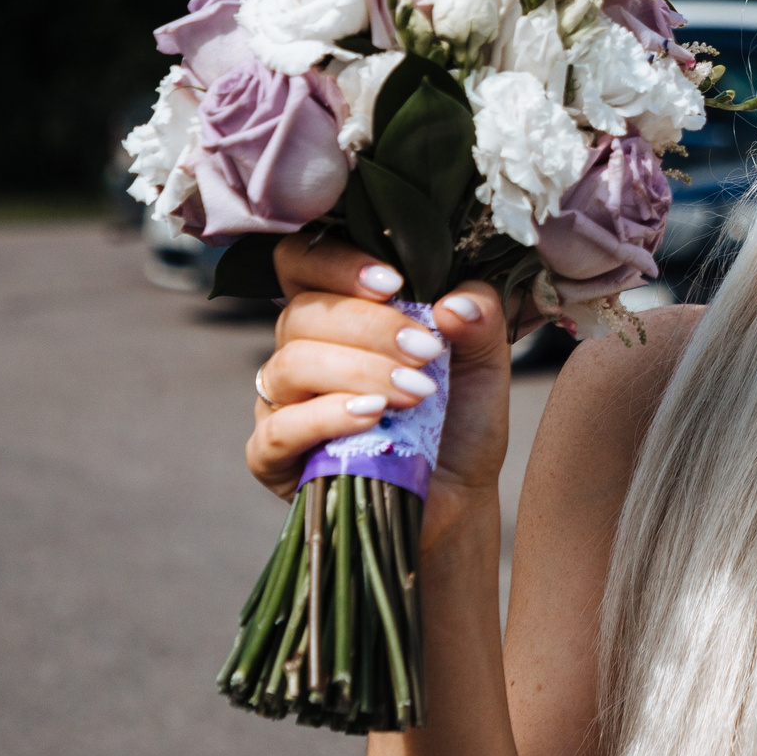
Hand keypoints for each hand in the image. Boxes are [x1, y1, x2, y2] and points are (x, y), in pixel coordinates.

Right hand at [248, 232, 541, 541]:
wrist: (458, 495)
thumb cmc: (459, 417)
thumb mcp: (485, 359)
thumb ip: (481, 317)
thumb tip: (454, 303)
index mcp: (337, 312)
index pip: (302, 260)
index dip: (336, 261)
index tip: (393, 281)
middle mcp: (299, 350)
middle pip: (303, 312)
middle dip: (371, 327)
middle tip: (426, 352)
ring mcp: (279, 403)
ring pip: (291, 364)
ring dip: (359, 372)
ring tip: (415, 394)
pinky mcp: (271, 456)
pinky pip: (280, 427)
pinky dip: (327, 417)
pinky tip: (372, 417)